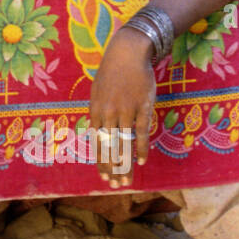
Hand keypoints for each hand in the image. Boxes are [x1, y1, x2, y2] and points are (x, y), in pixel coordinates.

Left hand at [88, 28, 155, 187]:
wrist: (127, 53)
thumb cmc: (111, 72)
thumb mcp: (97, 92)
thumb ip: (97, 112)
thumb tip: (96, 131)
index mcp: (96, 111)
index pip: (97, 143)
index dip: (101, 161)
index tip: (103, 177)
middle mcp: (108, 113)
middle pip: (109, 146)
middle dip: (112, 168)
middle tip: (115, 185)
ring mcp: (125, 111)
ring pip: (124, 143)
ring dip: (125, 164)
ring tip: (127, 180)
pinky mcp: (142, 107)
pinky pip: (141, 132)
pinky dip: (140, 148)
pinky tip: (140, 162)